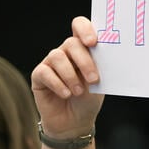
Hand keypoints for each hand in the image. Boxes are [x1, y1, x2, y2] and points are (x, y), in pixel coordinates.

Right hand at [31, 16, 104, 138]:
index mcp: (83, 48)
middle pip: (71, 43)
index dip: (85, 29)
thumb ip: (101, 66)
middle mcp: (65, 52)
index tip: (93, 43)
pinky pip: (45, 72)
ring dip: (71, 76)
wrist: (75, 122)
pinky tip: (66, 94)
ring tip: (78, 92)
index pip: (79, 26)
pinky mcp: (39, 76)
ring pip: (57, 56)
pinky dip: (58, 84)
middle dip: (85, 62)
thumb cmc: (89, 99)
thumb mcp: (100, 82)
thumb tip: (110, 54)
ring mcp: (50, 62)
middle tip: (94, 80)